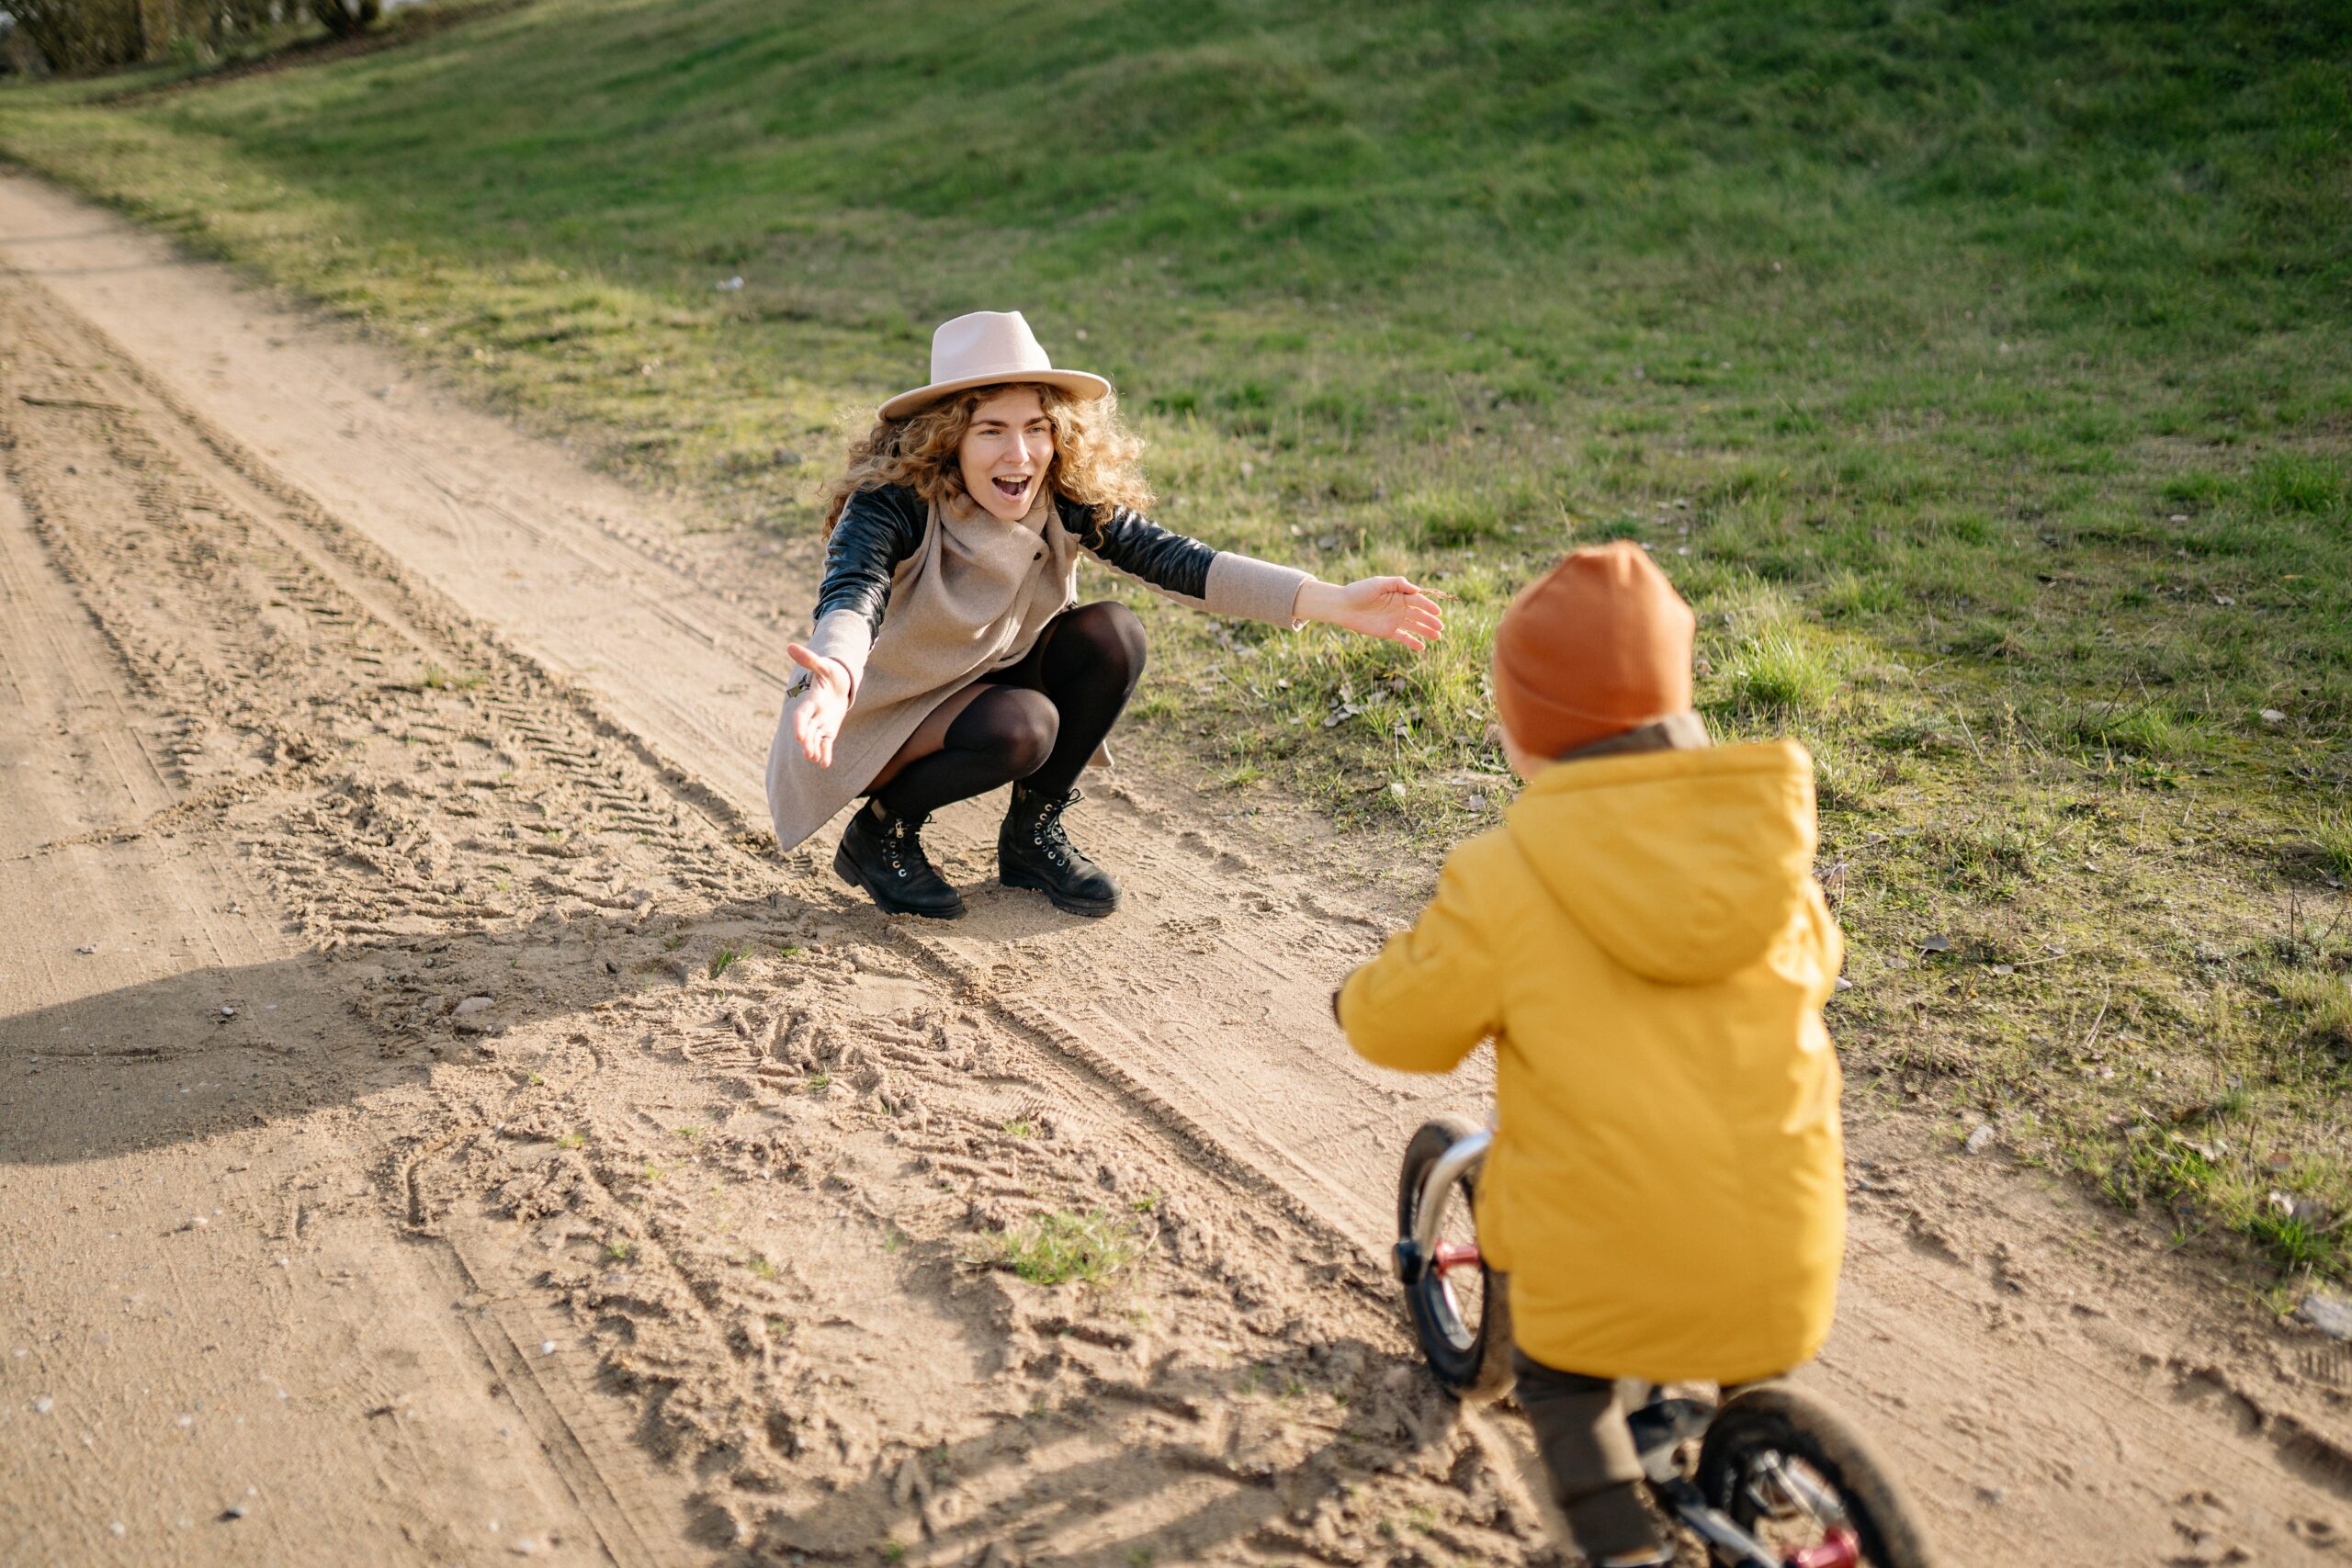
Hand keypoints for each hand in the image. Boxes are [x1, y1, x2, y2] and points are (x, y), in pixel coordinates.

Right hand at [786, 643, 849, 766]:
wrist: (840, 683)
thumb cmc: (832, 673)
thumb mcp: (824, 666)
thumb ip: (809, 660)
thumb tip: (790, 646)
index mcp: (811, 701)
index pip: (802, 714)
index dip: (799, 725)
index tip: (798, 736)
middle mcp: (813, 714)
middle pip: (807, 730)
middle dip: (807, 741)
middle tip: (807, 753)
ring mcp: (820, 723)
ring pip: (815, 738)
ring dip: (814, 749)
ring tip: (814, 759)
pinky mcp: (829, 729)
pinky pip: (826, 743)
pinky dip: (825, 753)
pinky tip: (825, 764)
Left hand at [1298, 576, 1445, 650]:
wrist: (1342, 606)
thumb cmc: (1359, 591)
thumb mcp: (1378, 583)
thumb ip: (1397, 584)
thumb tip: (1417, 590)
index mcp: (1399, 594)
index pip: (1418, 600)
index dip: (1429, 606)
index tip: (1438, 613)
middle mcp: (1400, 607)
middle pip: (1419, 614)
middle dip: (1430, 621)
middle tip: (1440, 627)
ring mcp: (1395, 620)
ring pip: (1415, 626)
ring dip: (1426, 631)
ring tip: (1438, 637)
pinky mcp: (1388, 632)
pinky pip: (1403, 637)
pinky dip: (1412, 642)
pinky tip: (1422, 647)